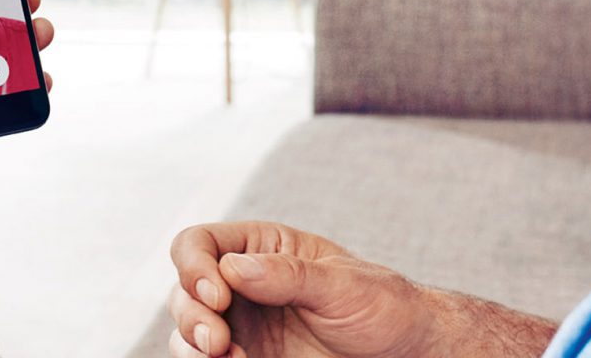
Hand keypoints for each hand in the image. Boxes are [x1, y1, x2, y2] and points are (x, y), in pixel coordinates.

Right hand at [167, 222, 440, 357]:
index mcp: (262, 246)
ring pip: (187, 329)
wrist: (405, 352)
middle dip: (192, 315)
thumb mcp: (342, 285)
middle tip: (218, 342)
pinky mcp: (247, 357)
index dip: (195, 266)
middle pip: (184, 289)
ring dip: (192, 345)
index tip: (218, 295)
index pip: (200, 243)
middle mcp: (242, 282)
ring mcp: (242, 323)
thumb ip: (289, 275)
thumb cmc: (382, 306)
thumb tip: (234, 268)